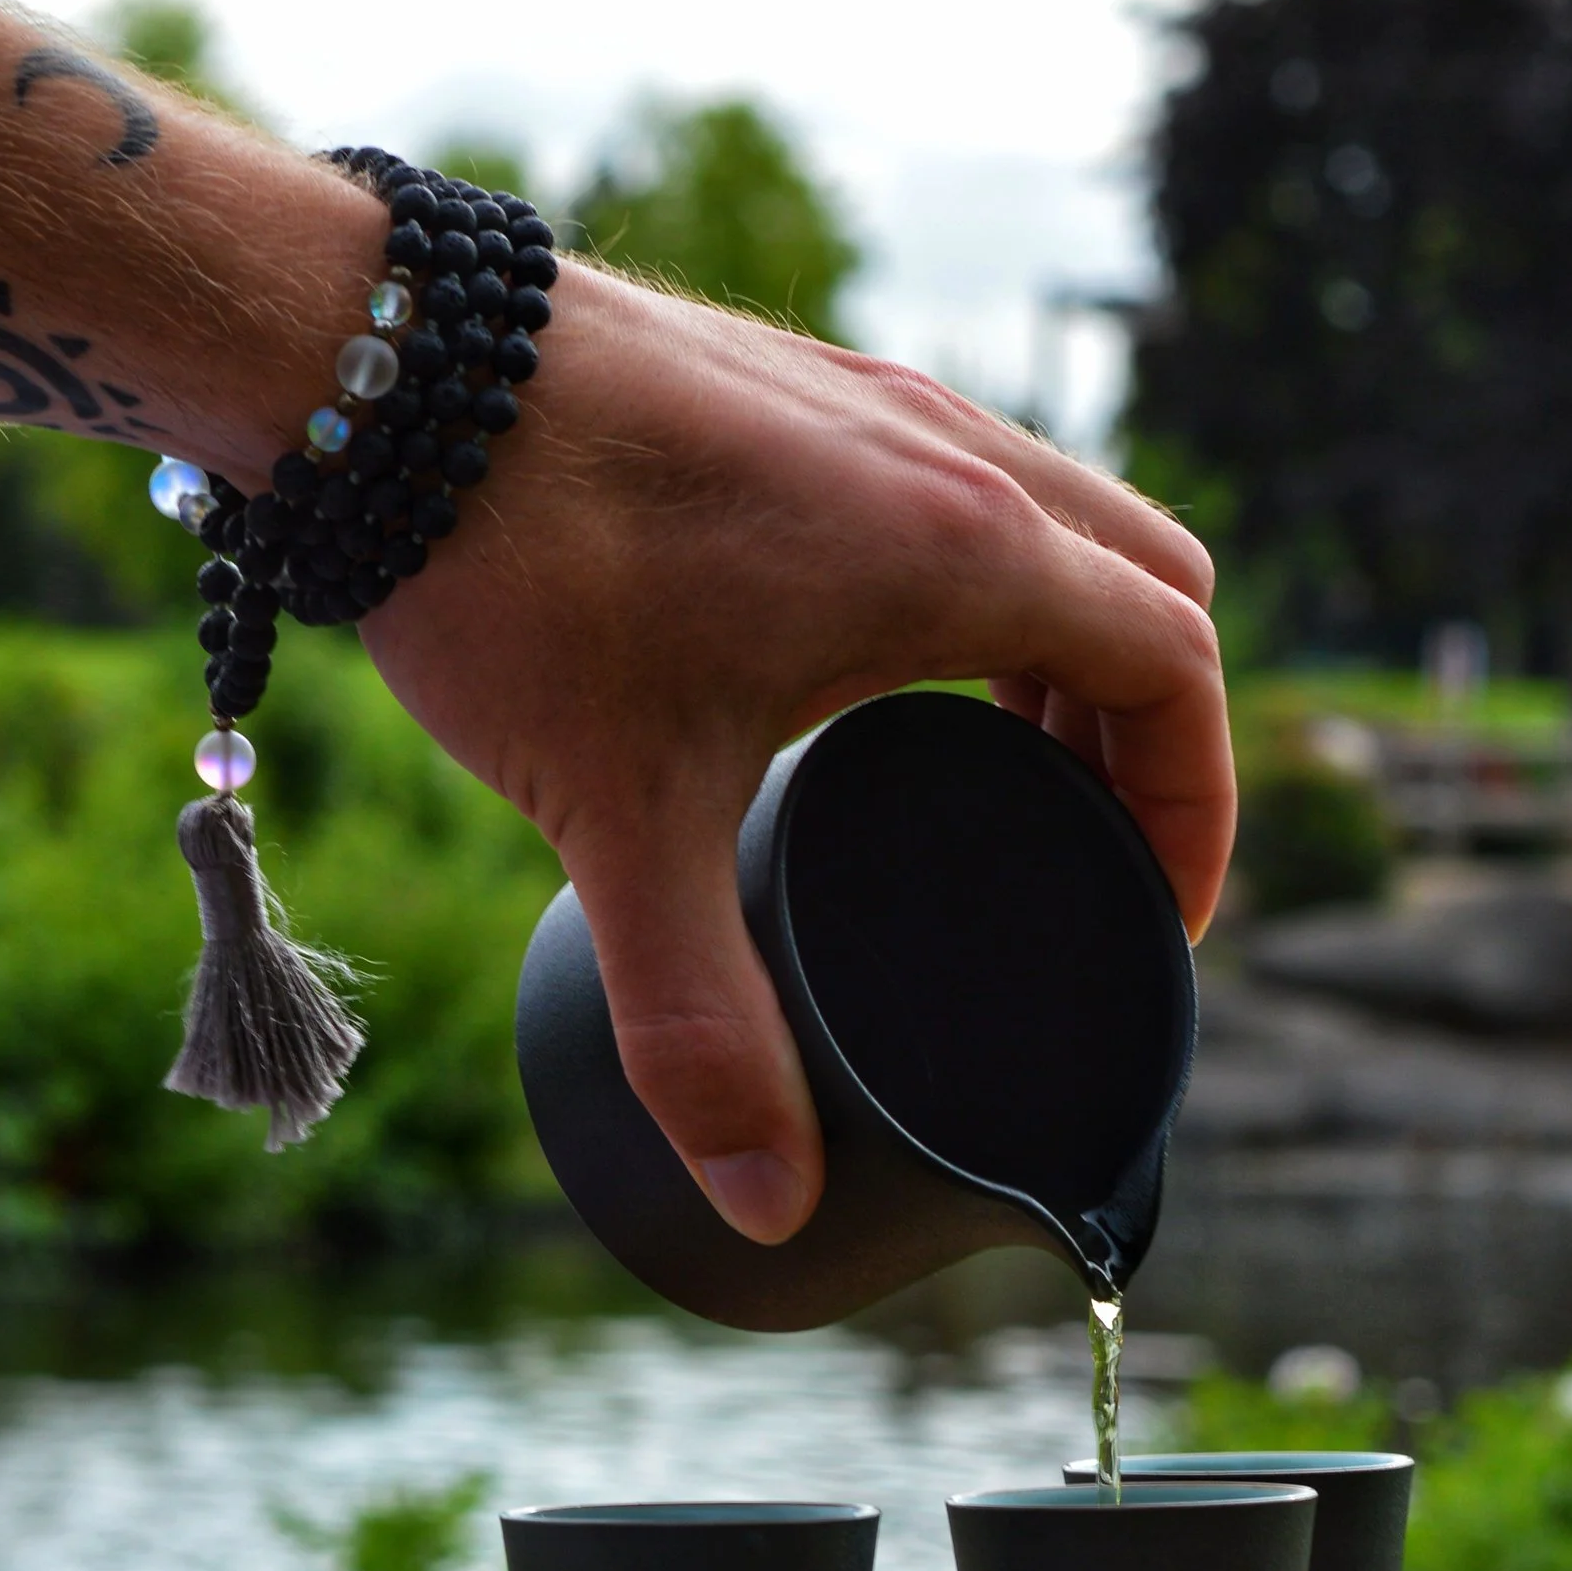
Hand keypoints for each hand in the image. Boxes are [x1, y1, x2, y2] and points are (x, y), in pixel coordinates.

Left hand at [362, 267, 1228, 1242]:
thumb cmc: (517, 568)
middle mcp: (949, 456)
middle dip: (1147, 729)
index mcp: (963, 552)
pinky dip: (981, 583)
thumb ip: (703, 1026)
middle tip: (1085, 852)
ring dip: (1067, 647)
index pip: (1178, 669)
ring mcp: (875, 405)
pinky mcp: (801, 387)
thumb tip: (768, 1205)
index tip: (1159, 913)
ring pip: (1060, 521)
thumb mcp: (625, 822)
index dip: (1195, 804)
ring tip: (1002, 773)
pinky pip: (960, 483)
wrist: (376, 365)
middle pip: (1153, 584)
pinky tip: (879, 666)